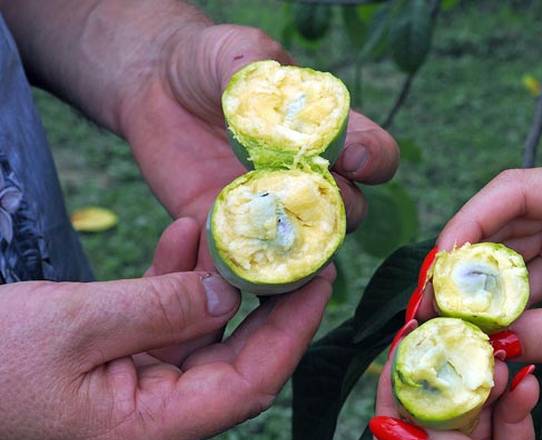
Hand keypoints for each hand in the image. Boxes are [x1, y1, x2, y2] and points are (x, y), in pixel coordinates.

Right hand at [0, 218, 330, 439]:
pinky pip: (156, 329)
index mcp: (146, 431)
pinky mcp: (105, 373)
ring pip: (195, 340)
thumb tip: (232, 295)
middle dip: (266, 305)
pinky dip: (171, 286)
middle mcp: (148, 423)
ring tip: (237, 228)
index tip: (321, 279)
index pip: (250, 385)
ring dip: (215, 284)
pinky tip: (184, 238)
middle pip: (232, 363)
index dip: (292, 332)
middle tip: (297, 251)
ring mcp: (127, 400)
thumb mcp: (74, 324)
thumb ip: (161, 308)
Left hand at [120, 23, 399, 263]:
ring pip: (311, 250)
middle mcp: (311, 181)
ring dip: (302, 249)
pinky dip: (250, 272)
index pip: (376, 157)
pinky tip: (235, 258)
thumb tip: (285, 115)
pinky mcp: (231, 234)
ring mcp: (274, 212)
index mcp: (330, 137)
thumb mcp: (238, 55)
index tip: (353, 156)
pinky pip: (252, 266)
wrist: (155, 87)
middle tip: (304, 193)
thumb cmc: (210, 64)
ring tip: (280, 237)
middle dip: (338, 208)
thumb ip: (263, 75)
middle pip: (351, 212)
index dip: (373, 160)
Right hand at [422, 164, 541, 374]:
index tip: (439, 264)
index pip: (520, 189)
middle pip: (506, 219)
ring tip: (451, 321)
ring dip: (482, 287)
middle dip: (468, 261)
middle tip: (433, 302)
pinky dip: (505, 304)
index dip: (471, 221)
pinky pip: (526, 279)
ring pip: (510, 252)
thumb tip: (491, 345)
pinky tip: (486, 328)